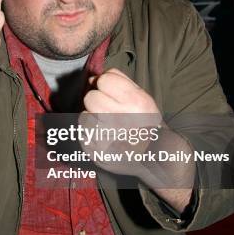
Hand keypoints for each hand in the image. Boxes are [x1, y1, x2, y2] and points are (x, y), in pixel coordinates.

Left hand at [82, 69, 194, 211]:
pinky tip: (102, 135)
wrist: (151, 156)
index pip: (105, 79)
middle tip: (107, 110)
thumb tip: (92, 78)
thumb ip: (119, 81)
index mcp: (136, 102)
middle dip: (97, 101)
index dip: (105, 84)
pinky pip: (82, 131)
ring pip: (84, 114)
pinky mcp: (96, 151)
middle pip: (90, 97)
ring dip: (92, 117)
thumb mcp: (143, 97)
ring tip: (106, 124)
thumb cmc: (145, 123)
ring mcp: (108, 137)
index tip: (110, 92)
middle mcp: (122, 118)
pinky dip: (89, 132)